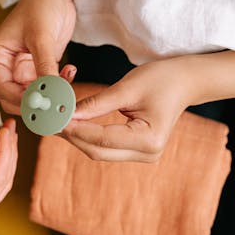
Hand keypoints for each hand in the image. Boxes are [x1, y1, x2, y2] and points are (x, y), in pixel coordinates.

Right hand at [0, 0, 75, 113]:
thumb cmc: (41, 4)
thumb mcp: (42, 37)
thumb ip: (44, 67)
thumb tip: (49, 94)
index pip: (4, 90)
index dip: (24, 101)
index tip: (46, 105)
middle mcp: (6, 66)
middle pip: (15, 99)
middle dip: (37, 103)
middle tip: (59, 105)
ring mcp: (22, 68)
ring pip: (33, 96)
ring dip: (50, 95)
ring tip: (68, 84)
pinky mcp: (39, 67)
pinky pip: (46, 86)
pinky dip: (59, 85)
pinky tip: (70, 70)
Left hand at [61, 59, 194, 162]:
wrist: (185, 82)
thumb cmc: (162, 79)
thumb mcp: (128, 87)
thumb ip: (97, 103)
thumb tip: (67, 113)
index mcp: (149, 139)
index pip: (102, 138)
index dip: (76, 129)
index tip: (54, 118)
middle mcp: (148, 153)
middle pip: (98, 151)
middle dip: (72, 136)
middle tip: (49, 121)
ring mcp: (143, 155)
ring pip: (99, 152)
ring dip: (77, 137)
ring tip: (56, 121)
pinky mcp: (137, 151)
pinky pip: (105, 147)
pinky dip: (88, 136)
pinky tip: (72, 124)